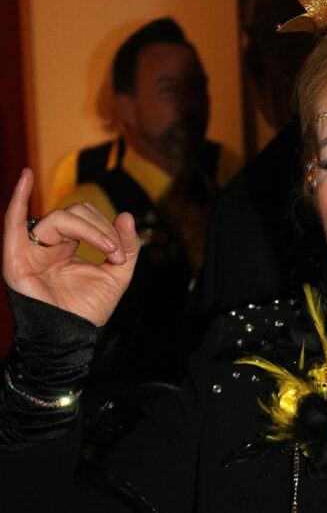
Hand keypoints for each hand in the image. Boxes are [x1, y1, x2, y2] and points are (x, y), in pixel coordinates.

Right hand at [3, 168, 139, 325]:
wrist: (69, 337)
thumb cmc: (86, 311)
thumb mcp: (116, 277)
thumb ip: (127, 248)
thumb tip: (127, 215)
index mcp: (67, 245)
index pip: (87, 217)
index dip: (108, 229)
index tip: (121, 255)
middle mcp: (47, 243)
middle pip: (74, 212)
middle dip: (101, 228)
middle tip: (115, 254)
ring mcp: (30, 247)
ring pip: (59, 218)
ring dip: (89, 228)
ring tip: (107, 249)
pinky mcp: (16, 256)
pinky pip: (13, 221)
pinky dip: (17, 196)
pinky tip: (26, 176)